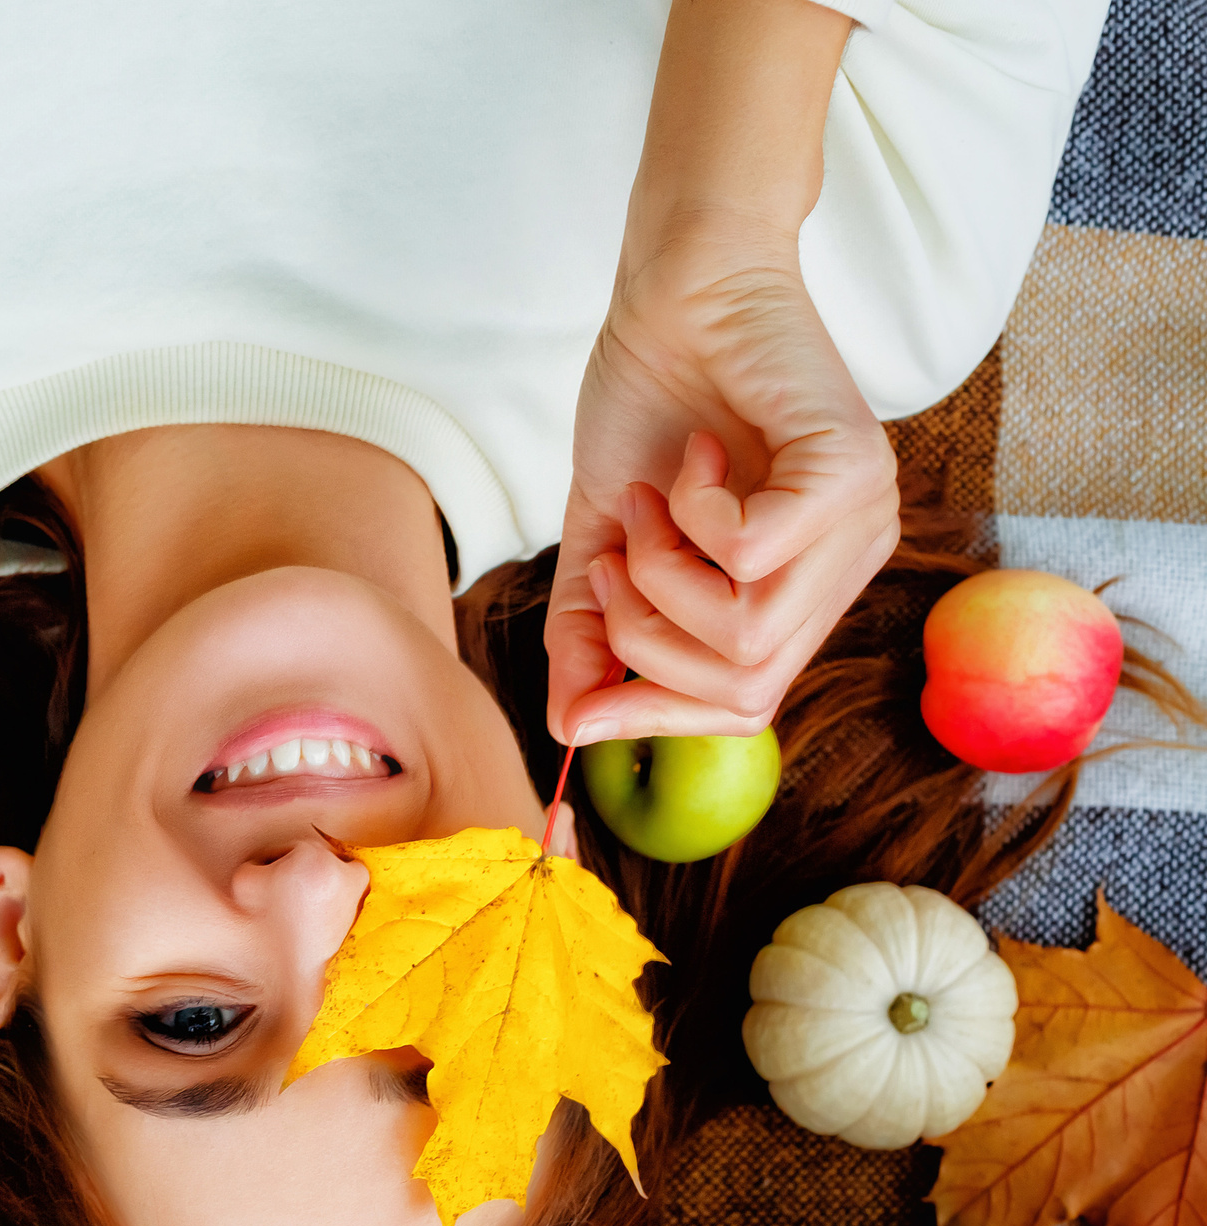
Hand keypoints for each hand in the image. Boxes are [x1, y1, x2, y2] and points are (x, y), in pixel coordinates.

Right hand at [546, 221, 899, 744]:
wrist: (678, 292)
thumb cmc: (651, 403)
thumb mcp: (604, 540)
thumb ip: (591, 634)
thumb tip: (568, 728)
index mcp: (801, 590)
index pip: (744, 709)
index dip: (653, 713)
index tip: (580, 690)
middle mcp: (847, 566)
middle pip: (743, 688)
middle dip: (644, 638)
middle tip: (616, 555)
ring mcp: (862, 521)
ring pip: (747, 633)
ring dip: (660, 573)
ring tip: (651, 502)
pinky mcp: (853, 469)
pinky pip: (754, 552)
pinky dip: (694, 514)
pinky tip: (694, 459)